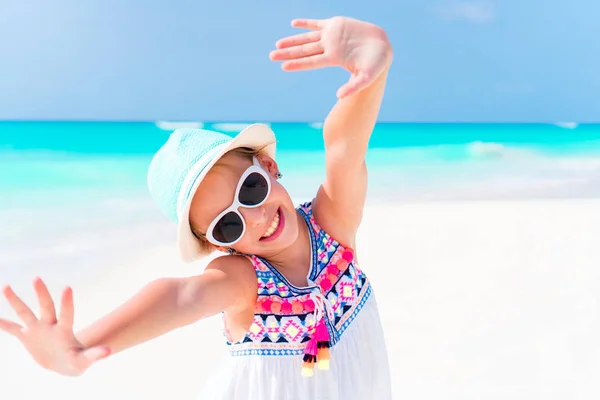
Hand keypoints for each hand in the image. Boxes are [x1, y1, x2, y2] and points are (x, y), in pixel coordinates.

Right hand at [0, 277, 109, 375]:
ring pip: (25, 312)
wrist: (64, 363)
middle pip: (46, 306)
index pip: (66, 314)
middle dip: (41, 293)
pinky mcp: (27, 336)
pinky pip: (13, 329)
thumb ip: (95, 354)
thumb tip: (109, 351)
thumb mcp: (84, 359)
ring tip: (6, 286)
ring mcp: (38, 329)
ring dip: (15, 301)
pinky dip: (3, 324)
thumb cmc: (77, 360)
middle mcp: (50, 325)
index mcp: (65, 330)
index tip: (67, 288)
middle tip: (36, 278)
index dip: (67, 302)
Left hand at [270, 16, 392, 98]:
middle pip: (304, 51)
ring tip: (278, 44)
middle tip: (271, 55)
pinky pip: (317, 23)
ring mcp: (331, 36)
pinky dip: (306, 23)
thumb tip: (338, 96)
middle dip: (288, 53)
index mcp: (334, 58)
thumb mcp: (366, 77)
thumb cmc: (377, 64)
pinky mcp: (336, 24)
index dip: (297, 63)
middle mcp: (329, 48)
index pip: (311, 62)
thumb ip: (353, 86)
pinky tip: (294, 23)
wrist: (383, 47)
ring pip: (307, 37)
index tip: (282, 66)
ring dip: (293, 40)